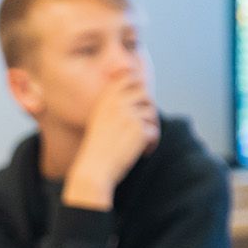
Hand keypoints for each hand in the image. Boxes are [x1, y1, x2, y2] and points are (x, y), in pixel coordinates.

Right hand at [63, 73, 159, 209]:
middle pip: (144, 94)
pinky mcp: (139, 130)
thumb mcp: (101, 122)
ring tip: (144, 142)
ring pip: (151, 114)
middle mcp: (116, 104)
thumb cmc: (96, 150)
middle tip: (146, 124)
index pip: (128, 78)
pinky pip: (154, 132)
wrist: (93, 170)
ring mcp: (129, 116)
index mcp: (105, 100)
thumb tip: (144, 98)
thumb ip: (117, 108)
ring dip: (151, 128)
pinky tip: (144, 153)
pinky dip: (152, 144)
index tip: (141, 97)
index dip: (138, 83)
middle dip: (148, 108)